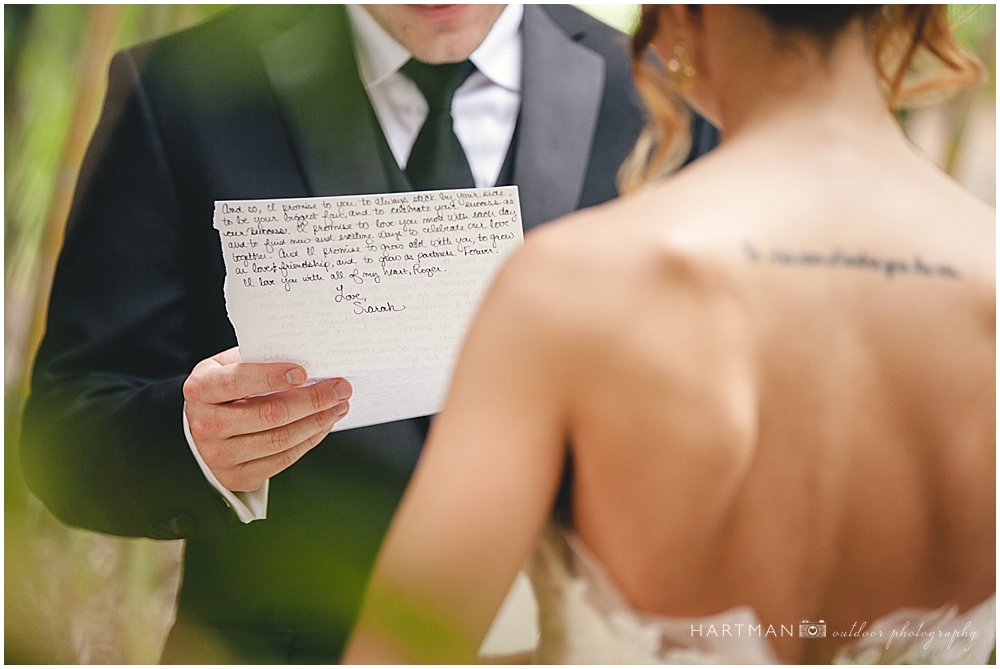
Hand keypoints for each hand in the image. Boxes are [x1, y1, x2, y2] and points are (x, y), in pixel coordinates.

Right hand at [182, 347, 351, 491]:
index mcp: (201, 389)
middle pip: (269, 414)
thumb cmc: (223, 390)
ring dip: (317, 422)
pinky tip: (324, 424)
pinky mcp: (238, 476)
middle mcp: (205, 424)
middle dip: (312, 400)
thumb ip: (257, 359)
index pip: (238, 381)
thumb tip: (306, 357)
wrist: (203, 426)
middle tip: (340, 388)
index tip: (303, 372)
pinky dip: (310, 440)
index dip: (271, 376)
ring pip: (280, 440)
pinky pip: (283, 459)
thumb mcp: (228, 366)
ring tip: (338, 406)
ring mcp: (219, 455)